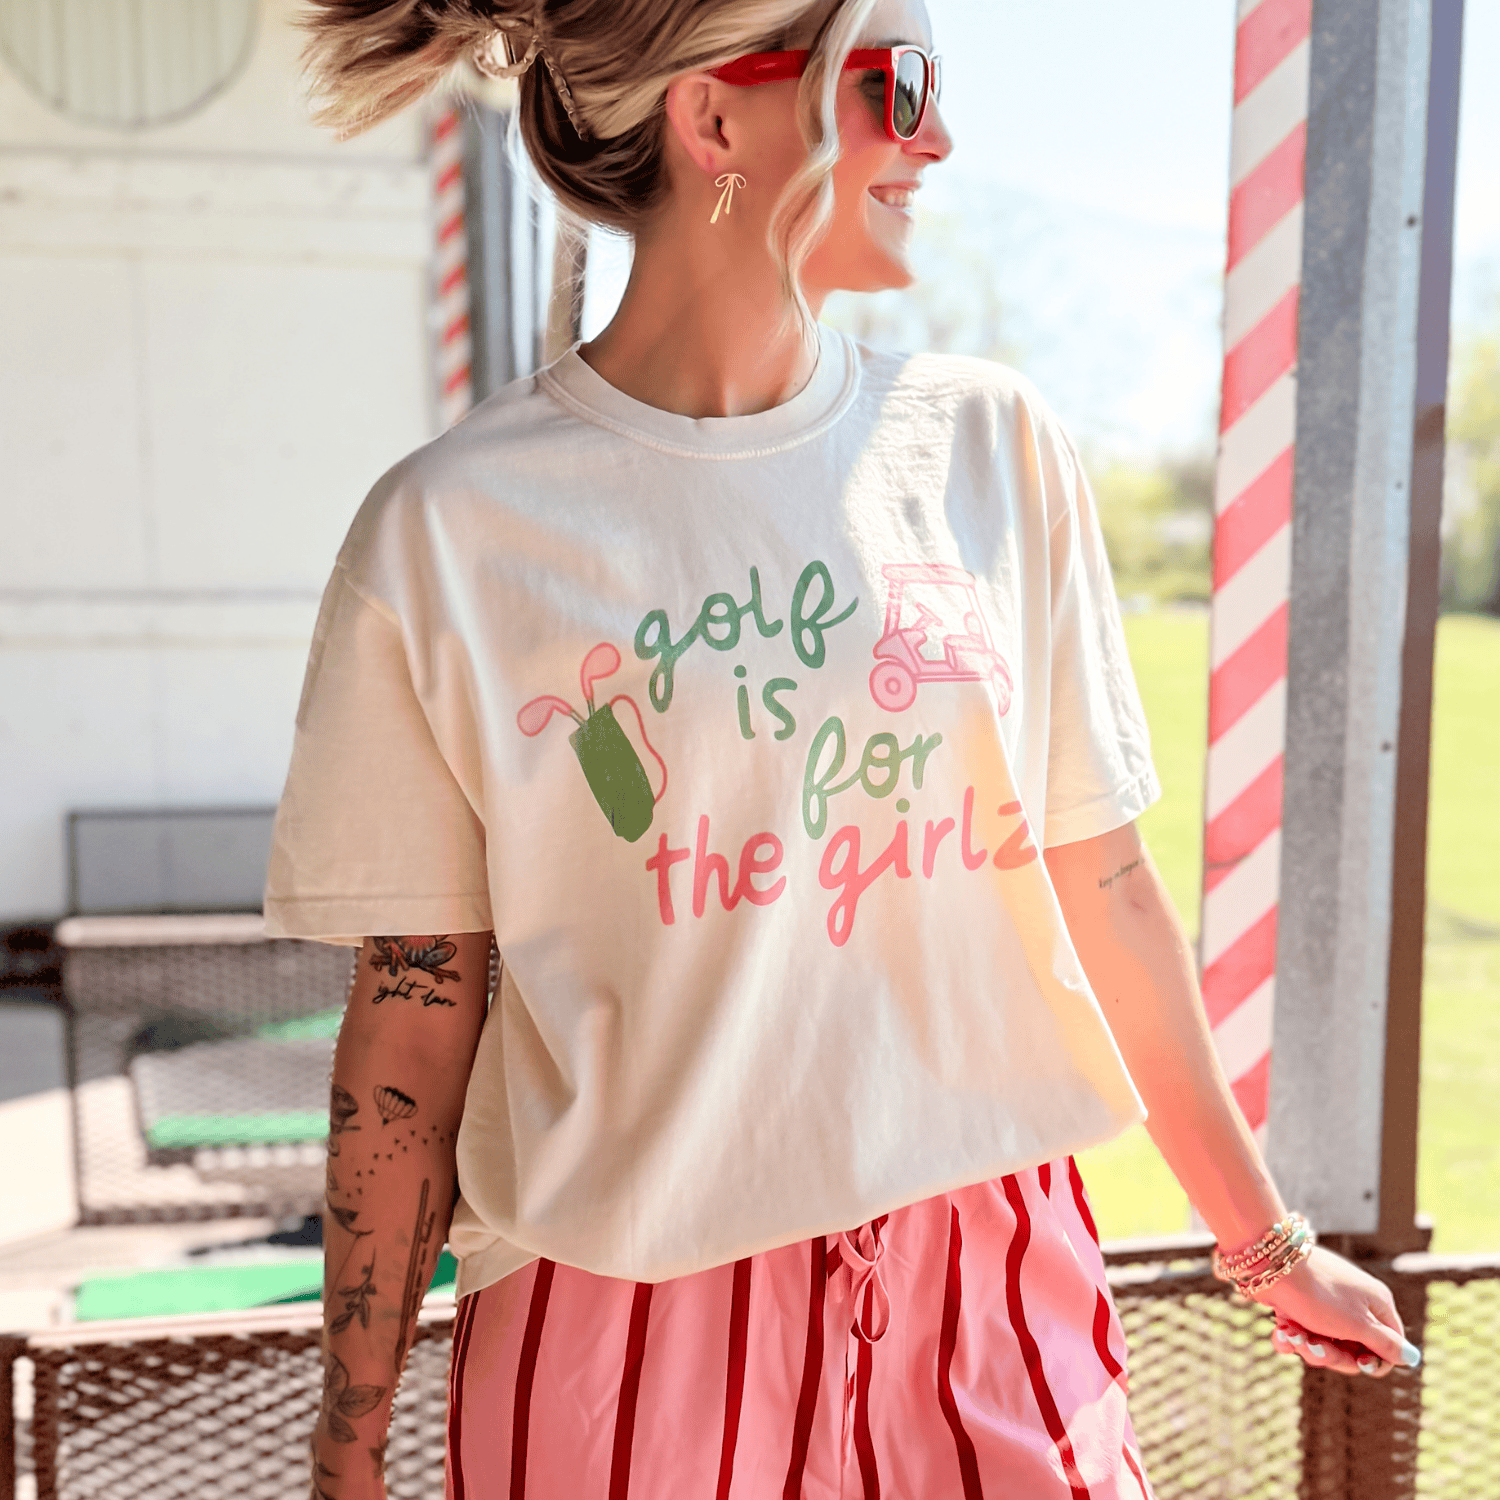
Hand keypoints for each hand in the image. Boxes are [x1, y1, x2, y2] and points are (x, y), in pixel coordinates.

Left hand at [1252, 1245, 1414, 1377]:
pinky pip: (1301, 1335)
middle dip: (1331, 1355)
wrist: (1270, 1265)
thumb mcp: (1358, 1324)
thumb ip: (1386, 1344)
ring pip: (1324, 1346)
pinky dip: (1289, 1337)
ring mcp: (1326, 1306)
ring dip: (1306, 1345)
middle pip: (1353, 1352)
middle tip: (1313, 1345)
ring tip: (1291, 1332)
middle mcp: (1353, 1305)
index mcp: (1376, 1305)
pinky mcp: (1300, 1306)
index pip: (1388, 1348)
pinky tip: (1280, 1330)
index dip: (1373, 1361)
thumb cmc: (1319, 1295)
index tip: (1358, 1362)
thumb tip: (1413, 1359)